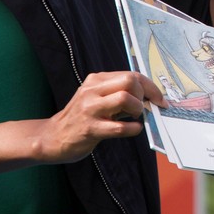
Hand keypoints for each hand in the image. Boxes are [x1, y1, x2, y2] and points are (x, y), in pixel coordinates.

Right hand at [36, 72, 165, 164]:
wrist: (53, 138)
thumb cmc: (82, 119)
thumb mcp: (98, 99)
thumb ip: (119, 94)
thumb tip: (149, 97)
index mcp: (96, 81)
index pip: (131, 75)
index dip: (150, 86)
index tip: (159, 99)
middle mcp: (92, 91)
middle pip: (129, 81)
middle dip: (144, 94)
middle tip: (144, 107)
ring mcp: (90, 109)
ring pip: (124, 99)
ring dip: (137, 109)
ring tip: (135, 117)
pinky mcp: (89, 129)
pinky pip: (119, 127)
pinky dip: (133, 129)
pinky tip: (134, 129)